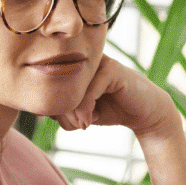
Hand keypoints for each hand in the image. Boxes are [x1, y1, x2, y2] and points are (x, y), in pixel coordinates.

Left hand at [57, 56, 181, 144]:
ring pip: (70, 89)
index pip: (49, 83)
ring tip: (83, 125)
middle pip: (57, 85)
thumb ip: (61, 107)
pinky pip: (88, 91)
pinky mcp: (111, 69)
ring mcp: (98, 61)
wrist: (145, 113)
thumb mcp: (80, 111)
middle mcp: (84, 58)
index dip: (52, 106)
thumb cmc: (110, 110)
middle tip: (76, 126)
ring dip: (73, 114)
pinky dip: (85, 110)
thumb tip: (41, 108)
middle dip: (63, 113)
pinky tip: (90, 121)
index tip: (66, 123)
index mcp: (74, 64)